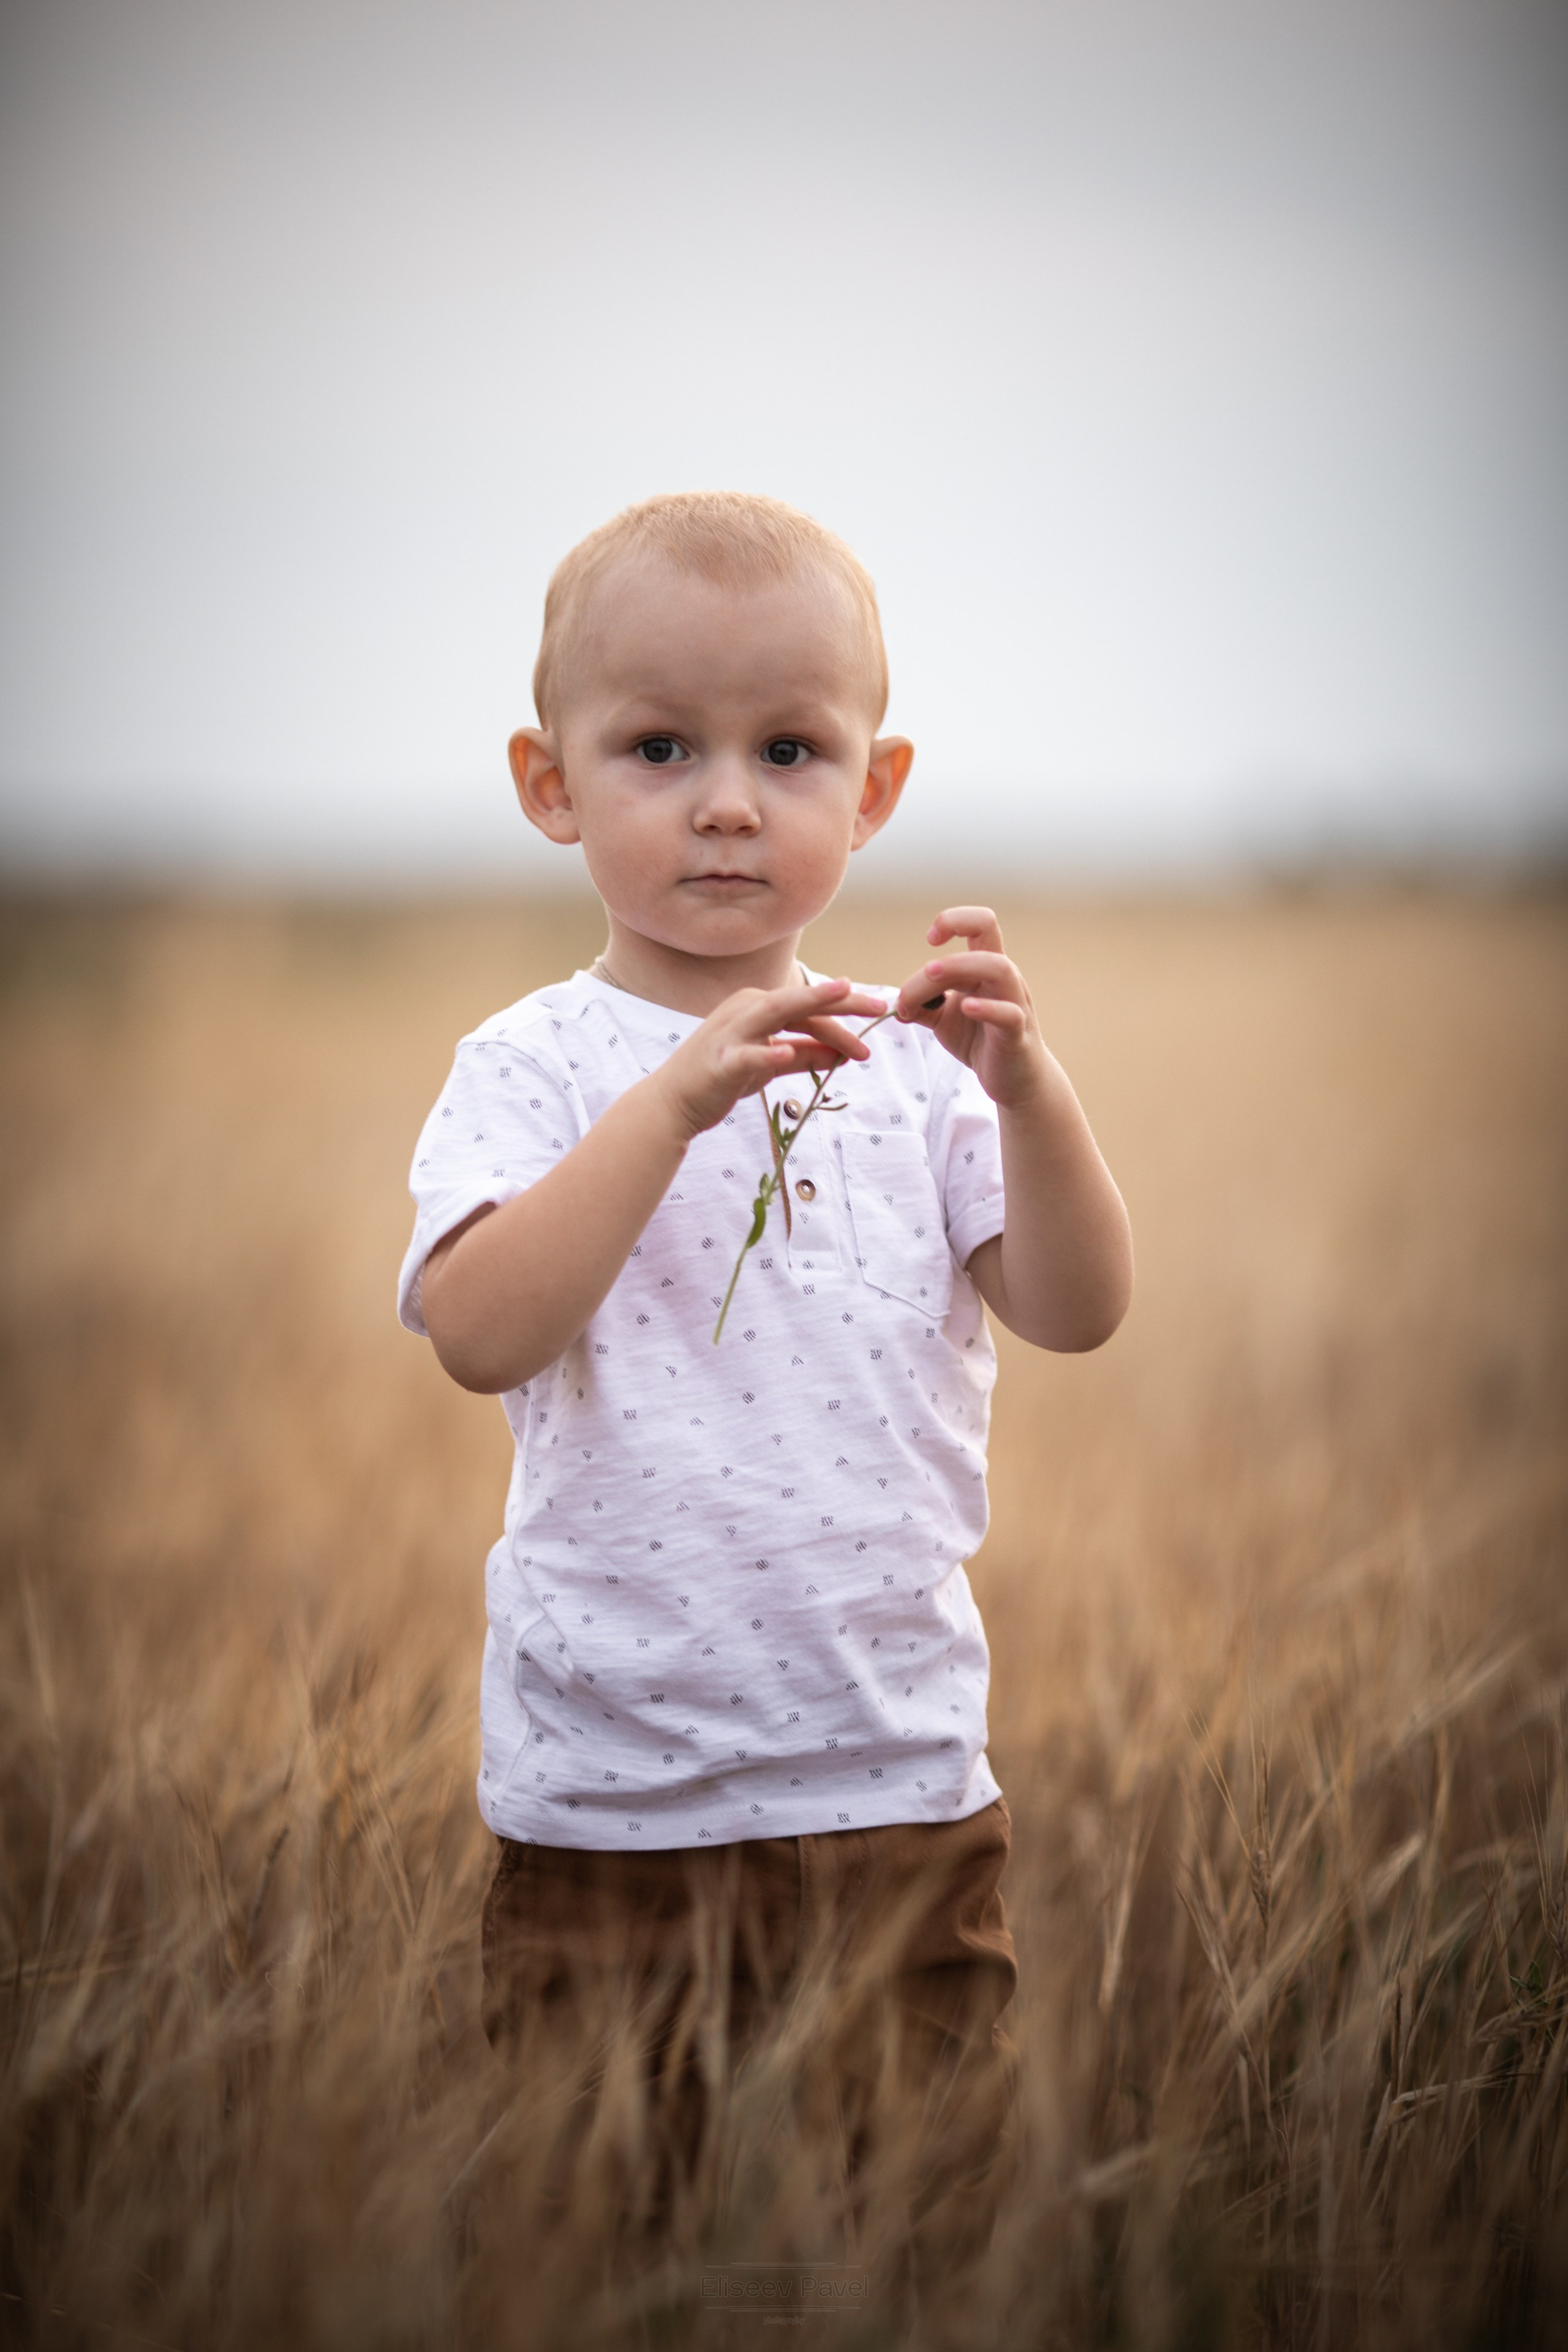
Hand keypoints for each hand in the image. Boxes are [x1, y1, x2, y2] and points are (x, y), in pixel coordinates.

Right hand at [654, 975, 889, 1140]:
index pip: (809, 1004)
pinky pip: (747, 1055)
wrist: (673, 1103)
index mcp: (757, 1006)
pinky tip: (786, 1052)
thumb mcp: (770, 1064)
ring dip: (811, 1003)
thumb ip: (805, 1055)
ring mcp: (730, 1033)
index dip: (845, 1007)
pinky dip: (767, 1052)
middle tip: (880, 1005)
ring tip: (841, 994)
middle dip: (842, 1001)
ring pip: (776, 1012)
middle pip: (800, 1000)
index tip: (879, 1008)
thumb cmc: (721, 1079)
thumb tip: (844, 1053)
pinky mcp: (720, 1062)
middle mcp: (744, 1010)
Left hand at [893, 908, 1047, 1109]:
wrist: (1013, 1079)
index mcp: (985, 969)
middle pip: (986, 938)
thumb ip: (922, 1005)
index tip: (930, 940)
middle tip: (914, 987)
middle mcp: (1004, 979)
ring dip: (960, 967)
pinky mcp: (1017, 1035)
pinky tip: (966, 1008)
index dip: (952, 921)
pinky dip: (987, 1008)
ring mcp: (1015, 1004)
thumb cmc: (980, 1040)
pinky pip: (1009, 1014)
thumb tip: (895, 1001)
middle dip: (945, 953)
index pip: (979, 924)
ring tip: (931, 978)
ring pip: (1000, 968)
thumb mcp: (944, 1019)